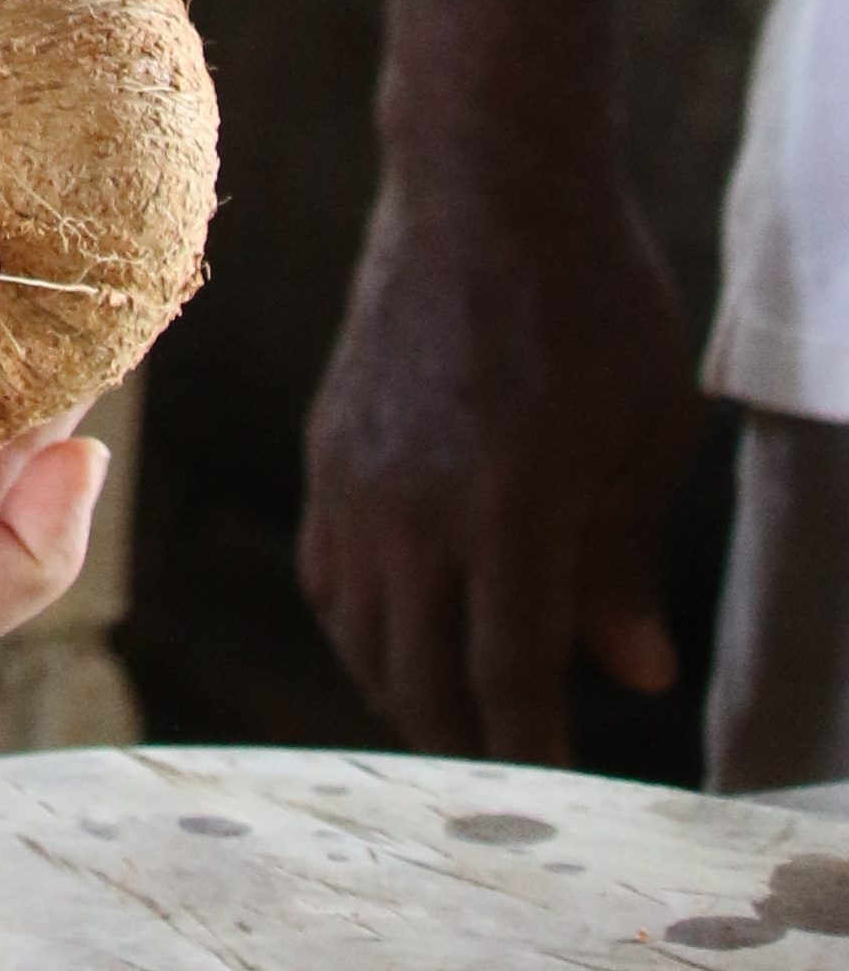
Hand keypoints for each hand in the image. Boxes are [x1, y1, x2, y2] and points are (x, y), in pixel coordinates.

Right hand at [301, 167, 696, 756]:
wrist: (485, 180)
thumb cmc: (593, 302)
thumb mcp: (643, 437)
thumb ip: (626, 566)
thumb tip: (634, 676)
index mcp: (508, 506)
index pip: (509, 679)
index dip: (536, 752)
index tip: (564, 790)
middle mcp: (415, 502)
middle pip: (421, 677)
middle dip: (467, 741)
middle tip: (510, 773)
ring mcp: (356, 472)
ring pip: (360, 633)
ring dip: (405, 690)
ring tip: (457, 715)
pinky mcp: (328, 442)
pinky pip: (326, 570)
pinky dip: (360, 624)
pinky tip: (402, 632)